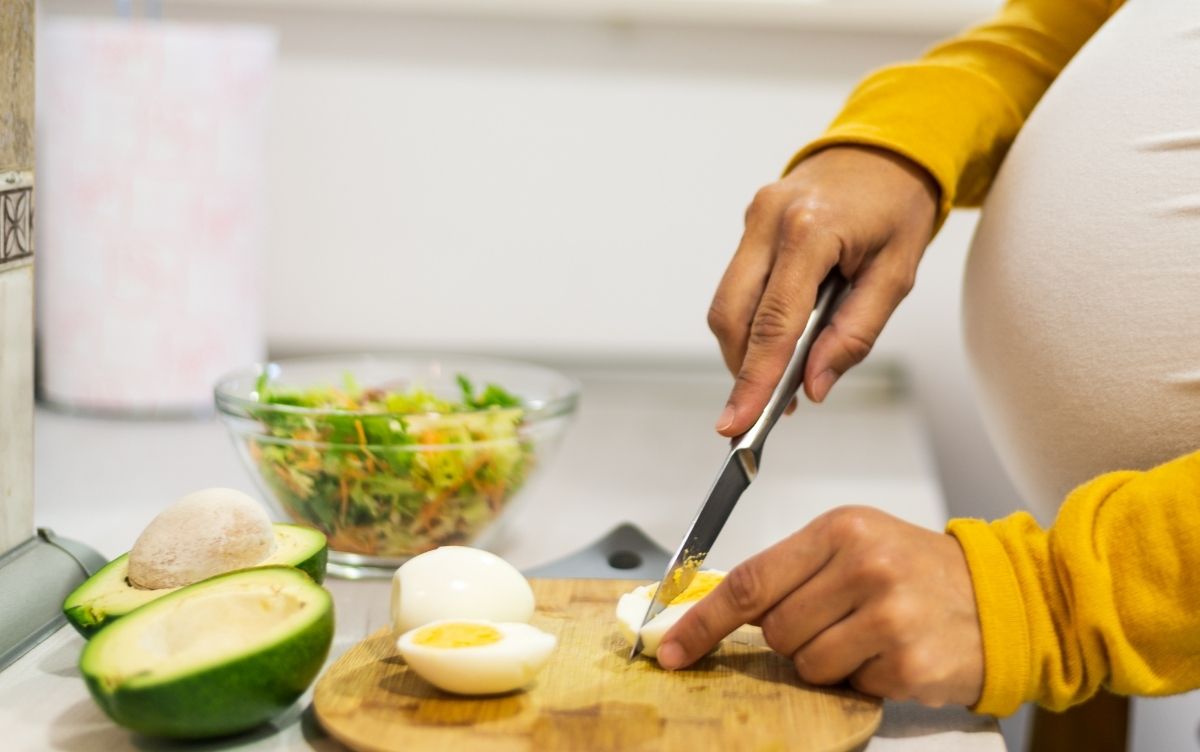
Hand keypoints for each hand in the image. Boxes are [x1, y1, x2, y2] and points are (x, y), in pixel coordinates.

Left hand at [656, 506, 983, 707]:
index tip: (674, 647)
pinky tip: (891, 654)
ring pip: (806, 664)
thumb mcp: (853, 545)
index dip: (704, 621)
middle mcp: (864, 566)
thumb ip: (791, 570)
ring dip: (827, 662)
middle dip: (793, 637)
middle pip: (776, 630)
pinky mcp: (908, 663)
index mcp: (841, 529)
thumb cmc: (915, 569)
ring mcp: (888, 616)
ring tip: (866, 636)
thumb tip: (718, 611)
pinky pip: (848, 687)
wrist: (1001, 598)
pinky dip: (861, 679)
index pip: (750, 581)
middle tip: (834, 620)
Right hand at [708, 145, 937, 435]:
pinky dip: (751, 322)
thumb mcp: (896, 275)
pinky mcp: (750, 225)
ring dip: (745, 349)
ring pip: (726, 305)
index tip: (738, 421)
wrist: (887, 148)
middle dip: (742, 370)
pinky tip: (778, 340)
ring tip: (780, 377)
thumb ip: (855, 334)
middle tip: (759, 411)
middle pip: (732, 316)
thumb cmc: (898, 207)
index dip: (755, 378)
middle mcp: (770, 221)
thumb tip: (814, 384)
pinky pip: (737, 286)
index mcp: (811, 230)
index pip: (773, 321)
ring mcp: (753, 219)